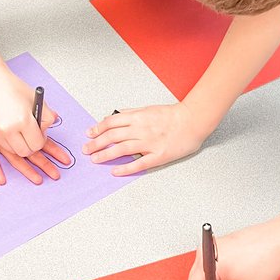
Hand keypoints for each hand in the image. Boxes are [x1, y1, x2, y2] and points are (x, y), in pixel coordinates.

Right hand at [0, 62, 56, 157]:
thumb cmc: (10, 86)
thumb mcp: (35, 98)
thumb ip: (47, 115)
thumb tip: (48, 128)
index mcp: (23, 120)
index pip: (38, 144)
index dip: (41, 139)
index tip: (40, 134)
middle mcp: (8, 129)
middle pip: (26, 151)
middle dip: (31, 144)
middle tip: (30, 134)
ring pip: (13, 151)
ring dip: (18, 144)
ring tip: (18, 129)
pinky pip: (1, 146)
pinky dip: (7, 141)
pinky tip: (8, 128)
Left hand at [82, 102, 203, 174]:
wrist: (193, 121)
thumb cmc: (172, 115)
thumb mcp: (148, 108)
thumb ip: (130, 112)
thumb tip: (114, 115)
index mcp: (138, 117)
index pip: (111, 122)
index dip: (97, 129)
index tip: (89, 134)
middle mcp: (141, 129)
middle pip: (112, 136)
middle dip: (96, 143)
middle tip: (86, 150)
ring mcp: (149, 143)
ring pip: (122, 149)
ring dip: (105, 155)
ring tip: (95, 160)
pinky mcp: (158, 155)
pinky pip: (139, 163)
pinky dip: (125, 168)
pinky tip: (115, 171)